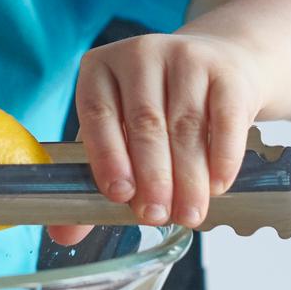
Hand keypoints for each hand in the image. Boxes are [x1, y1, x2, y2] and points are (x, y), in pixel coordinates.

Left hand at [47, 32, 265, 245]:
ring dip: (188, 177)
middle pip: (145, 122)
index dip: (107, 156)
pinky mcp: (227, 72)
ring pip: (185, 126)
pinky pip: (225, 119)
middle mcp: (139, 54)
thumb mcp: (119, 131)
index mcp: (100, 68)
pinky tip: (217, 186)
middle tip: (155, 216)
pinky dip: (222, 157)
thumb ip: (94, 178)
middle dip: (152, 176)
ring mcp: (185, 57)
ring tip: (188, 214)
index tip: (119, 196)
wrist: (220, 65)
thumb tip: (63, 234)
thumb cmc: (159, 106)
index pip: (97, 113)